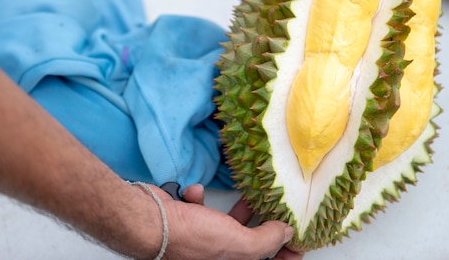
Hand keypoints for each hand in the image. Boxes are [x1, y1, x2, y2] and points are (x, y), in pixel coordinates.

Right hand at [151, 184, 302, 259]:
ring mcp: (202, 240)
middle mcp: (217, 257)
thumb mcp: (239, 242)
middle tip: (277, 210)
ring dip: (237, 209)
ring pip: (229, 224)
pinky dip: (200, 200)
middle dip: (263, 226)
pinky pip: (202, 210)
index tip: (299, 239)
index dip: (287, 253)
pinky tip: (197, 195)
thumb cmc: (188, 238)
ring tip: (248, 196)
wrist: (149, 221)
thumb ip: (267, 239)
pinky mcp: (187, 222)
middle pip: (250, 244)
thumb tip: (285, 232)